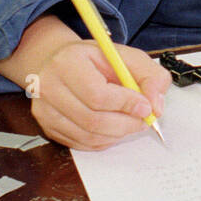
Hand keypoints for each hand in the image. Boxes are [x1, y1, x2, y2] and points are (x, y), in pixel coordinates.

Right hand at [28, 39, 171, 149]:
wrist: (60, 64)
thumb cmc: (94, 60)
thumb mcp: (126, 56)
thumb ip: (150, 76)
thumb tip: (156, 106)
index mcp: (67, 63)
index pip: (97, 94)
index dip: (126, 105)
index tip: (145, 107)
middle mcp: (48, 87)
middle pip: (92, 120)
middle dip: (126, 124)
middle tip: (143, 120)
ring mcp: (44, 110)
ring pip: (88, 135)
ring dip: (117, 134)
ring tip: (130, 122)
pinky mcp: (47, 127)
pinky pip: (81, 144)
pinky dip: (104, 140)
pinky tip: (113, 127)